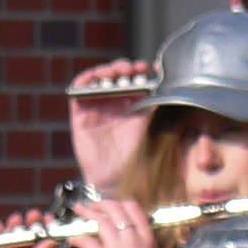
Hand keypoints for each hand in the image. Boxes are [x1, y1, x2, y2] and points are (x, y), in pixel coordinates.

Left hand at [66, 196, 161, 247]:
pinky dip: (77, 239)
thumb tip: (137, 233)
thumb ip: (144, 242)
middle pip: (113, 209)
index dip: (119, 203)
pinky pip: (86, 242)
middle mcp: (132, 238)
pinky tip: (72, 239)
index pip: (132, 207)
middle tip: (90, 206)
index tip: (111, 206)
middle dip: (99, 204)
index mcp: (146, 237)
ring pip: (99, 220)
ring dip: (86, 213)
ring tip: (78, 211)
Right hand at [68, 60, 150, 194]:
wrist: (116, 180)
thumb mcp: (149, 128)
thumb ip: (154, 107)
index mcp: (130, 106)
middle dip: (122, 68)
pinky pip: (78, 91)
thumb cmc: (135, 159)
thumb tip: (168, 87)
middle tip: (131, 69)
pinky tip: (95, 77)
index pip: (131, 80)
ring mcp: (96, 107)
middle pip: (114, 76)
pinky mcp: (80, 114)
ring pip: (97, 79)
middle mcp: (112, 104)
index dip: (137, 71)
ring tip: (116, 73)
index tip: (145, 67)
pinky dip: (85, 80)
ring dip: (106, 71)